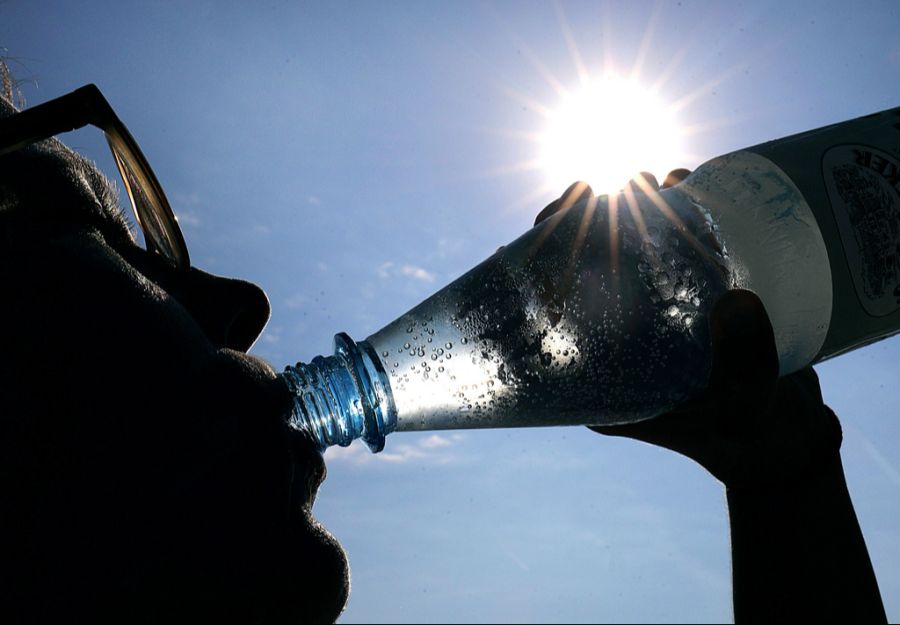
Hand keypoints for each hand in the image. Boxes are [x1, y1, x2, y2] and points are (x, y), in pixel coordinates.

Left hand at [536, 174, 841, 489]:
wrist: (783, 442)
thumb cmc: (748, 436)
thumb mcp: (743, 406)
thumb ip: (742, 363)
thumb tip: (738, 300)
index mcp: (599, 376)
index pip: (554, 308)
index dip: (547, 257)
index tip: (555, 213)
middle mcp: (617, 345)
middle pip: (584, 273)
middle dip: (587, 224)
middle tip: (604, 188)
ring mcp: (651, 324)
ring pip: (629, 256)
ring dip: (633, 213)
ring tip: (651, 180)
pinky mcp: (687, 309)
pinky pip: (672, 255)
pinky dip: (676, 219)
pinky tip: (684, 187)